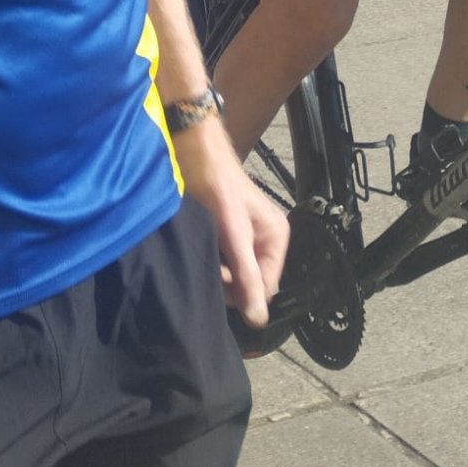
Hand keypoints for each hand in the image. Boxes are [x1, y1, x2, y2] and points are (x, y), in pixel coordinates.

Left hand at [173, 120, 289, 325]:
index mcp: (277, 236)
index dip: (242, 292)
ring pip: (234, 273)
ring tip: (200, 249)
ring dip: (217, 269)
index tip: (218, 279)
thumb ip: (245, 273)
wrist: (190, 147)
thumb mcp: (232, 229)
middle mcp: (265, 238)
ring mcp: (245, 236)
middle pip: (250, 282)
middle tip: (206, 261)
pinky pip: (223, 259)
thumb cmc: (213, 181)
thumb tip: (259, 319)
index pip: (265, 288)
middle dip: (228, 280)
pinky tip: (199, 245)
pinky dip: (211, 258)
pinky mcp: (227, 232)